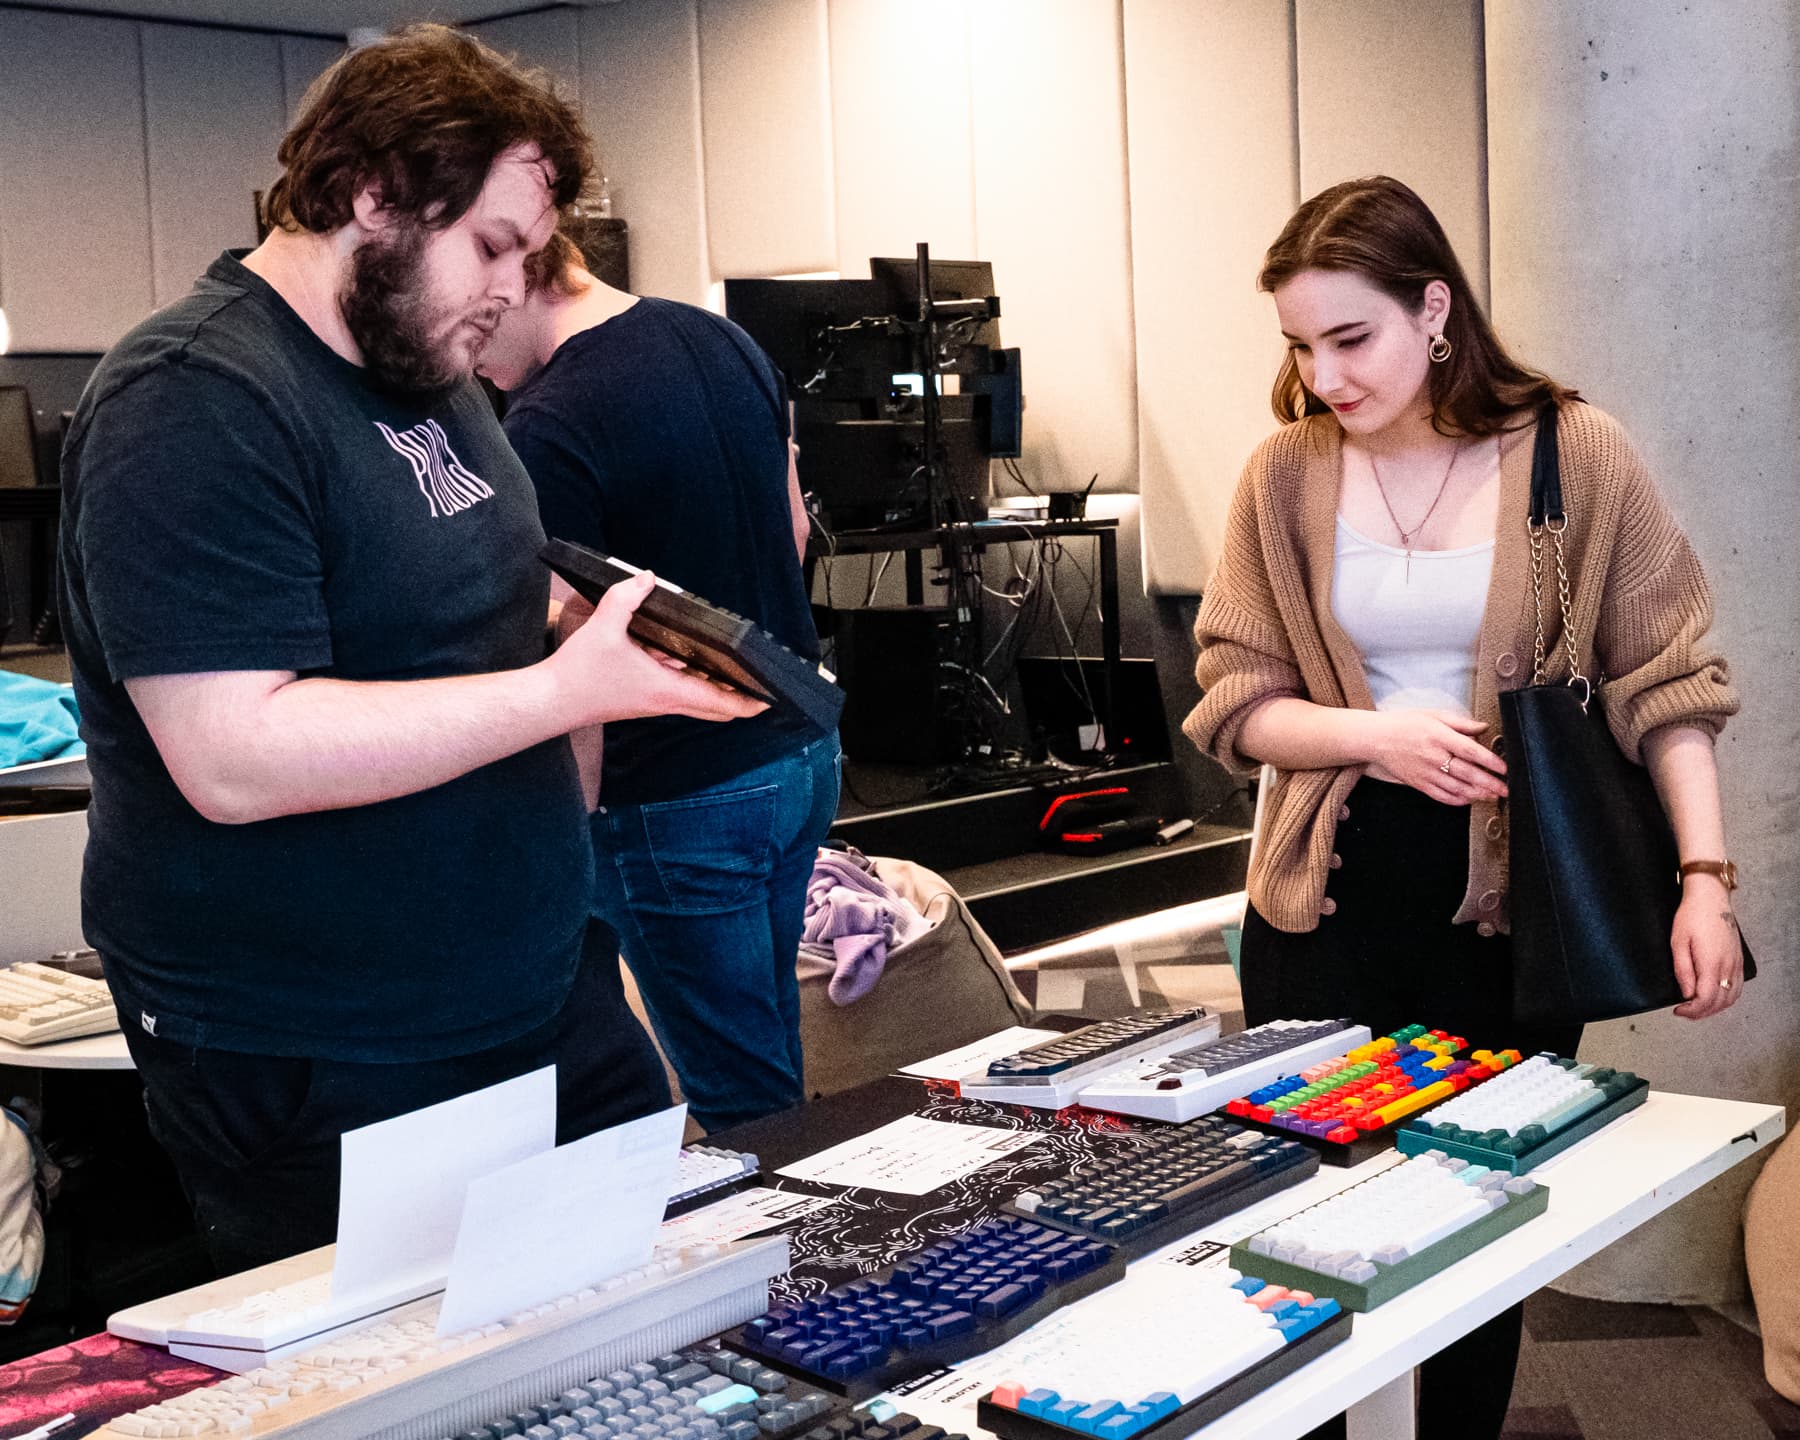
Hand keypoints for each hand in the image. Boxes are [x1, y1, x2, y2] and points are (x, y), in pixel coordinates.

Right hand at [547, 570, 768, 726]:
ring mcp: (655, 703)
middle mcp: (667, 701)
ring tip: (737, 668)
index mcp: (668, 689)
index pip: (721, 703)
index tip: (772, 699)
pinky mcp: (644, 698)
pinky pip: (680, 693)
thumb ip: (626, 597)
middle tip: (762, 683)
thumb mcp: (604, 626)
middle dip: (742, 698)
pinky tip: (691, 659)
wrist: (552, 700)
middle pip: (716, 708)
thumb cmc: (579, 672)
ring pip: (699, 701)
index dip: (750, 703)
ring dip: (718, 688)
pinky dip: (694, 682)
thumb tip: (648, 578)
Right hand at [1365, 709, 1506, 804]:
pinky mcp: (1419, 784)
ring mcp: (1426, 773)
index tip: (1504, 768)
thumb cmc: (1404, 725)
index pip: (1470, 751)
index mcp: (1439, 736)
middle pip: (1467, 773)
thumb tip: (1484, 728)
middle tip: (1506, 788)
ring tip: (1492, 795)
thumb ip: (1461, 723)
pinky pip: (1442, 796)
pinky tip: (1469, 799)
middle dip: (1490, 783)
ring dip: (1478, 794)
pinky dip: (1458, 800)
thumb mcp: (1433, 715)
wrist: (1376, 739)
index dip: (1490, 762)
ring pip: (1457, 788)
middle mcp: (1433, 756)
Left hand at [1670, 876, 1742, 1019]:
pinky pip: (1737, 987)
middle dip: (1701, 1012)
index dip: (1692, 1010)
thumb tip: (1686, 994)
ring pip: (1732, 997)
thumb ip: (1683, 970)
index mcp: (1711, 963)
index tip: (1678, 1010)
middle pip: (1720, 1002)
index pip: (1705, 999)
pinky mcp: (1739, 960)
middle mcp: (1727, 966)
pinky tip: (1715, 997)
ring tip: (1697, 1007)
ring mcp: (1736, 964)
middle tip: (1685, 1012)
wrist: (1711, 899)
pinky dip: (1727, 998)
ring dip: (1715, 1008)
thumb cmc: (1691, 917)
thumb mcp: (1678, 942)